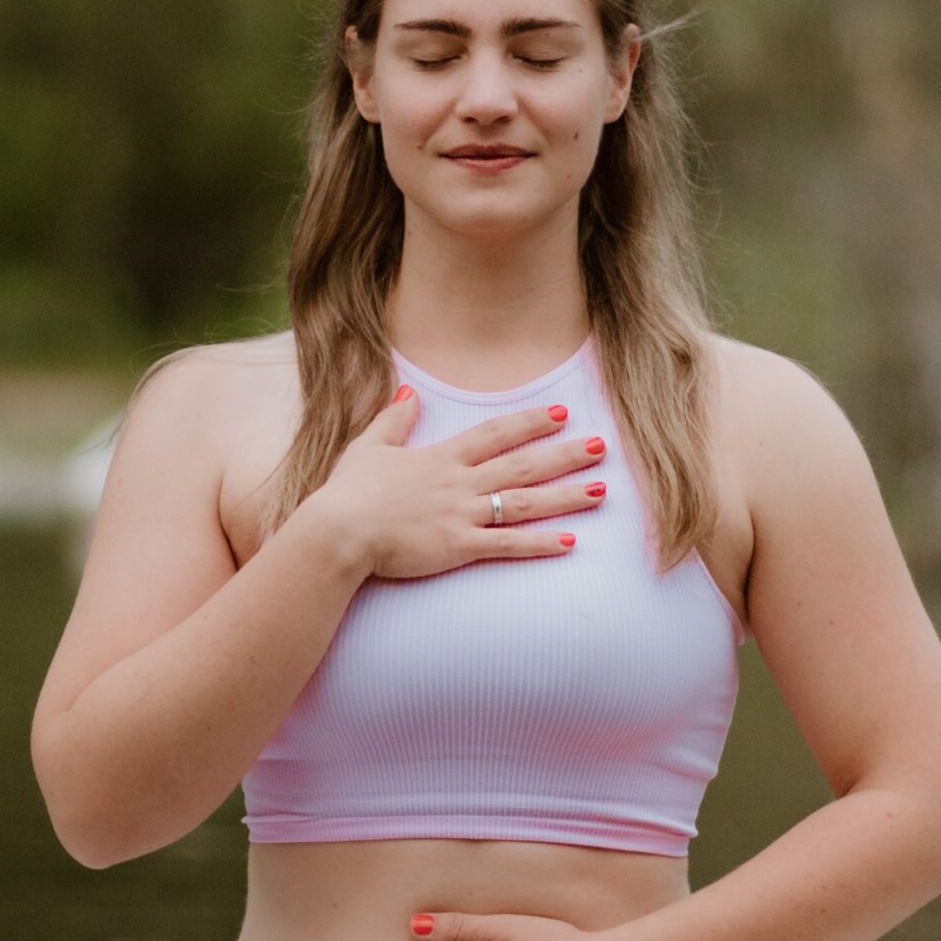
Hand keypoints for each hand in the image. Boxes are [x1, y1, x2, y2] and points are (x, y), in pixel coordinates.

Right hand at [302, 385, 608, 580]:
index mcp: (442, 458)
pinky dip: (540, 544)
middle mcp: (460, 483)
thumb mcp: (368, 447)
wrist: (337, 531)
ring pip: (525, 502)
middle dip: (565, 454)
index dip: (530, 422)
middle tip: (602, 447)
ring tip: (600, 490)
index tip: (562, 412)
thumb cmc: (347, 493)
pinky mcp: (459, 547)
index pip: (495, 434)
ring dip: (565, 496)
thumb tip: (408, 393)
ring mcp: (462, 515)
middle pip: (523, 464)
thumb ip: (393, 420)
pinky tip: (571, 542)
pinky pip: (508, 545)